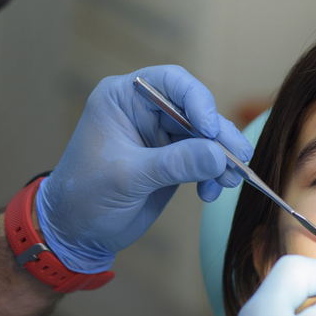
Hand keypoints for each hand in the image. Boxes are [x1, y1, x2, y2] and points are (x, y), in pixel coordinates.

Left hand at [36, 65, 250, 272]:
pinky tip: (211, 193)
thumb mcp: (127, 178)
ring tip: (231, 180)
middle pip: (194, 110)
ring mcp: (159, 137)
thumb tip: (218, 155)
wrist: (76, 233)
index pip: (169, 82)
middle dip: (218, 135)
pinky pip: (203, 160)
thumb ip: (173, 164)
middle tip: (239, 157)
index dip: (196, 99)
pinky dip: (213, 174)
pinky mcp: (171, 161)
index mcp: (122, 98)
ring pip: (204, 137)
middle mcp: (143, 111)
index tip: (210, 128)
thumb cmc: (85, 197)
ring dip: (221, 158)